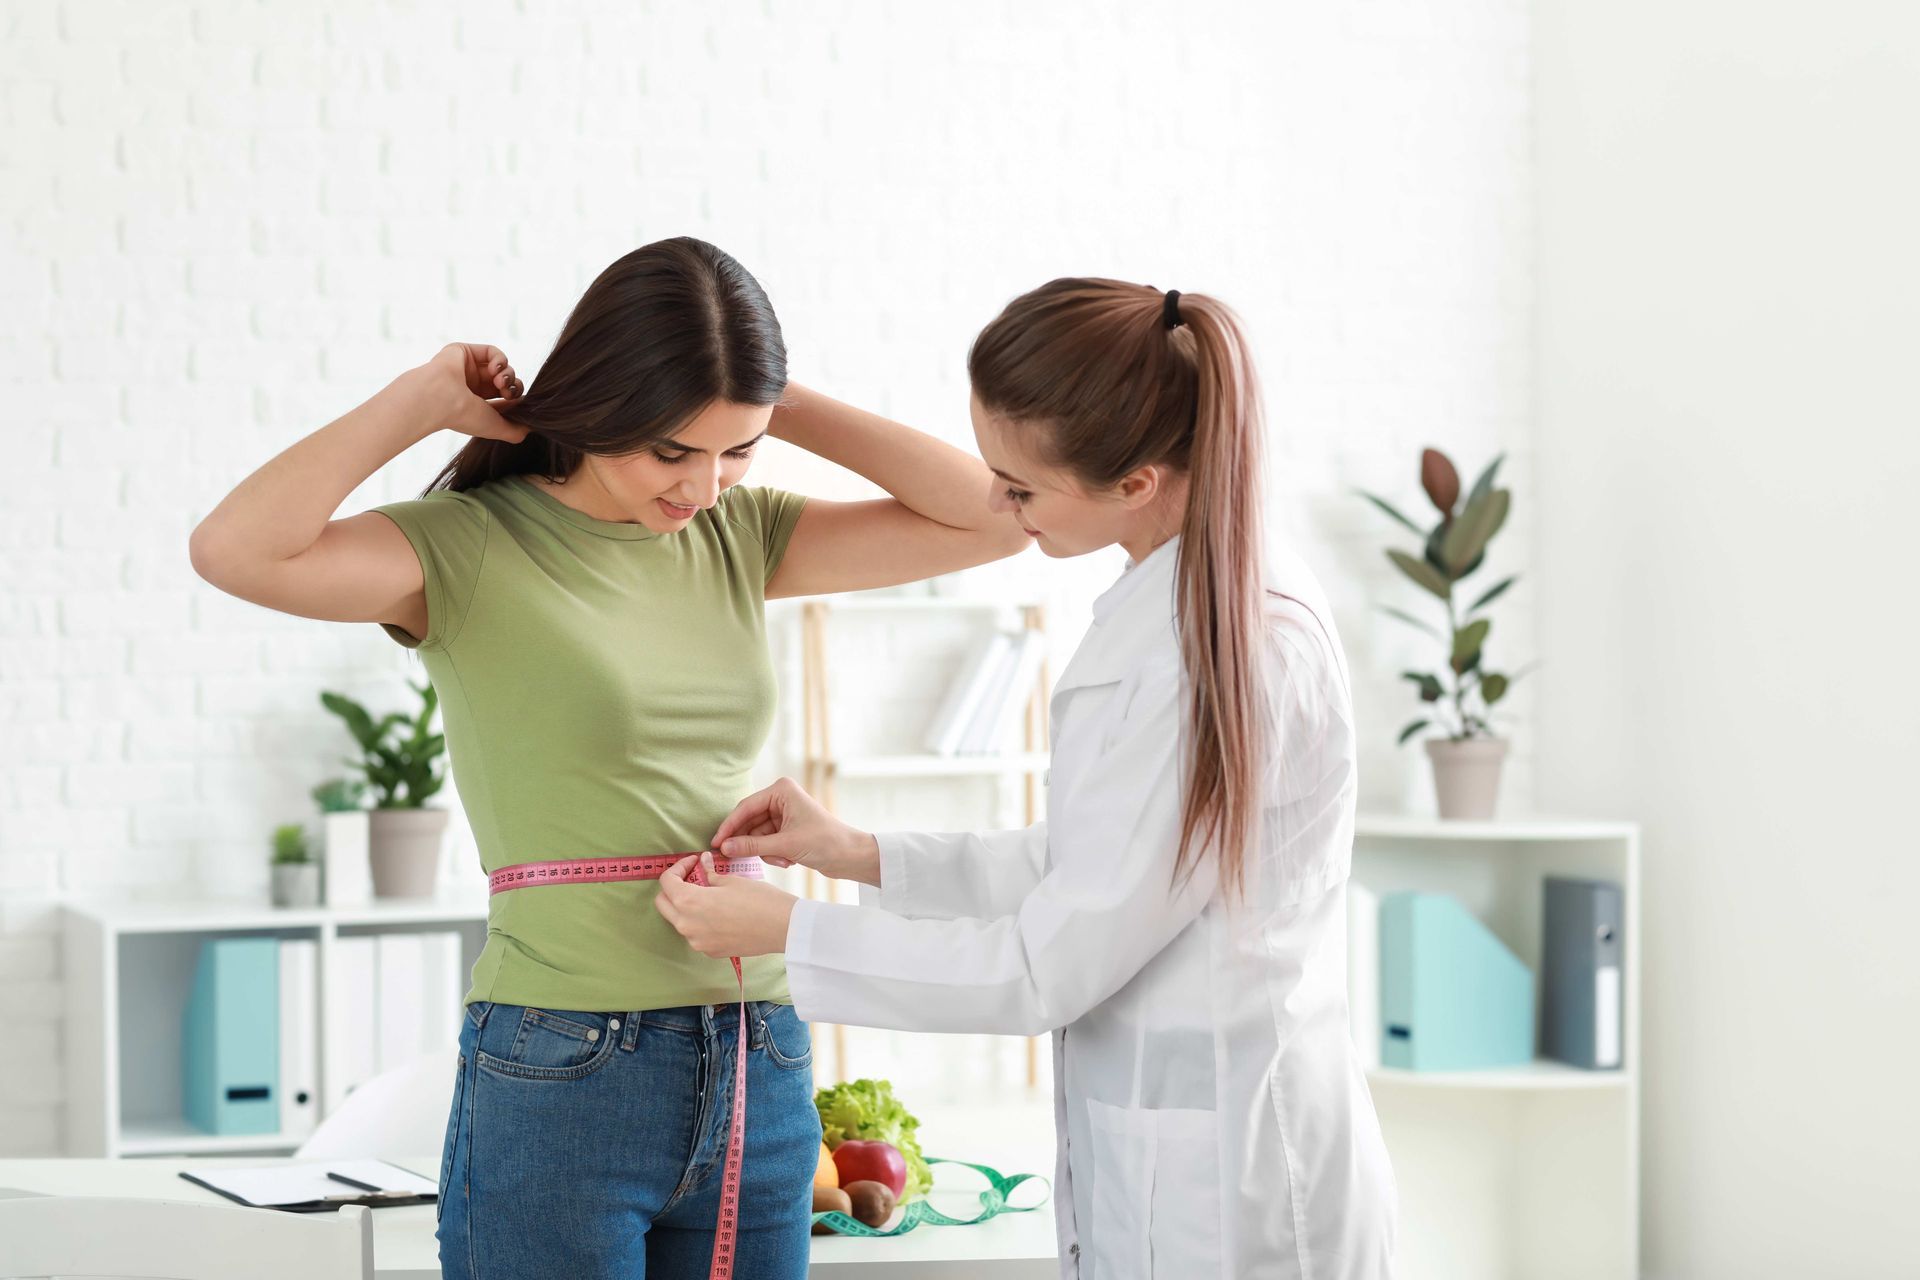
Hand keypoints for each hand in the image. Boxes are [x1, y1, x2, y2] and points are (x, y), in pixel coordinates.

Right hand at [412, 343, 530, 442]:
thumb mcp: (496, 428)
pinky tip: (496, 369)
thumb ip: (516, 431)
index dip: (515, 398)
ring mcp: (468, 369)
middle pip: (506, 381)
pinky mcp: (465, 352)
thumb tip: (533, 425)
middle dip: (513, 386)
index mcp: (476, 404)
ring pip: (502, 367)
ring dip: (508, 373)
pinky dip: (501, 359)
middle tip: (507, 392)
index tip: (517, 403)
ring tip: (500, 381)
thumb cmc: (464, 416)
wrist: (440, 398)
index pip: (505, 398)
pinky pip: (492, 351)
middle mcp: (472, 386)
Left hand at [655, 853, 800, 958]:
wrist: (784, 928)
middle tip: (692, 876)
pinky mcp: (710, 951)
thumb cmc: (760, 900)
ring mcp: (697, 942)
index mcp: (690, 902)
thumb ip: (710, 874)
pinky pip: (695, 933)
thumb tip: (703, 864)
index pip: (667, 882)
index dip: (678, 867)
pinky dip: (699, 920)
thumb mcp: (732, 881)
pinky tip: (718, 912)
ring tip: (708, 893)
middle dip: (673, 887)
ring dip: (685, 905)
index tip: (694, 861)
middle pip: (663, 904)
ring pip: (679, 920)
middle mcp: (687, 925)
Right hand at [711, 777, 880, 885]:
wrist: (850, 856)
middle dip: (751, 843)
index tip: (716, 843)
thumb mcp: (785, 845)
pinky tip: (789, 861)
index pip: (746, 808)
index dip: (729, 826)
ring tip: (784, 859)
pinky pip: (767, 842)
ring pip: (757, 835)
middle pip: (749, 822)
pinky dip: (774, 854)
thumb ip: (752, 846)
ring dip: (766, 851)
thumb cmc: (824, 842)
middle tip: (734, 858)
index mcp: (781, 791)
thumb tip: (724, 847)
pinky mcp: (786, 829)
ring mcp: (783, 814)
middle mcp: (781, 798)